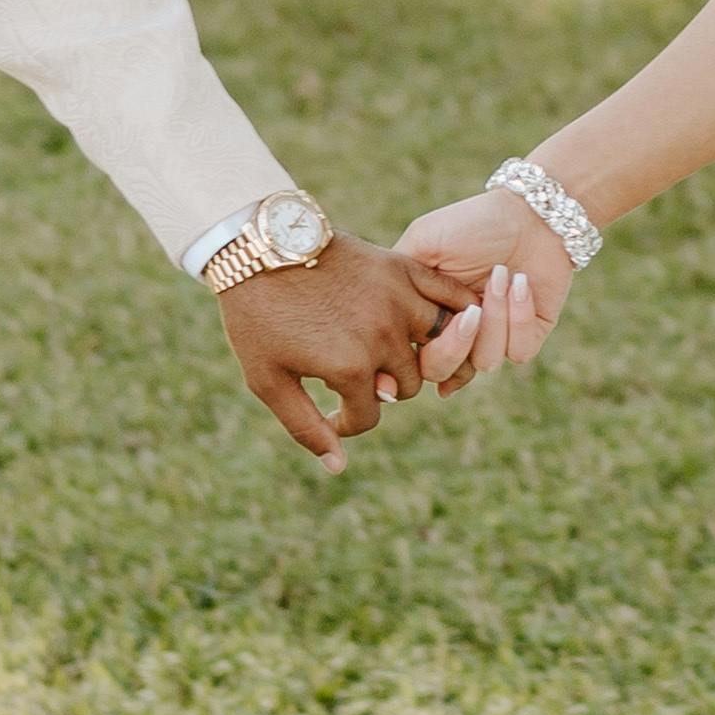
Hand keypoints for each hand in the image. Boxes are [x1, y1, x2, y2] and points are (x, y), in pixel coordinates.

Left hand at [215, 233, 474, 457]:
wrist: (258, 246)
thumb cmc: (257, 317)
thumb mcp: (268, 379)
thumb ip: (306, 427)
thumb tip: (338, 467)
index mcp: (350, 367)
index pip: (370, 415)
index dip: (348, 420)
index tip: (332, 413)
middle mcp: (383, 336)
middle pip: (407, 386)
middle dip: (381, 389)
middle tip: (357, 377)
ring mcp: (397, 300)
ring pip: (437, 348)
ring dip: (416, 357)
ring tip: (392, 354)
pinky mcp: (403, 268)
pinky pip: (451, 298)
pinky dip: (457, 314)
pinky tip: (440, 326)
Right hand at [394, 184, 578, 389]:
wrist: (529, 212)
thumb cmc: (470, 224)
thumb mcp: (422, 242)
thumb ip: (398, 282)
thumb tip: (379, 324)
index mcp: (424, 316)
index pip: (407, 357)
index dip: (411, 357)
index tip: (420, 337)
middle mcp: (455, 332)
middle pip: (441, 372)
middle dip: (453, 347)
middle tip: (469, 311)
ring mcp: (490, 337)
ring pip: (483, 362)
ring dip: (494, 317)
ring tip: (501, 273)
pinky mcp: (527, 336)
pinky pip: (518, 351)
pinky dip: (519, 316)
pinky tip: (522, 282)